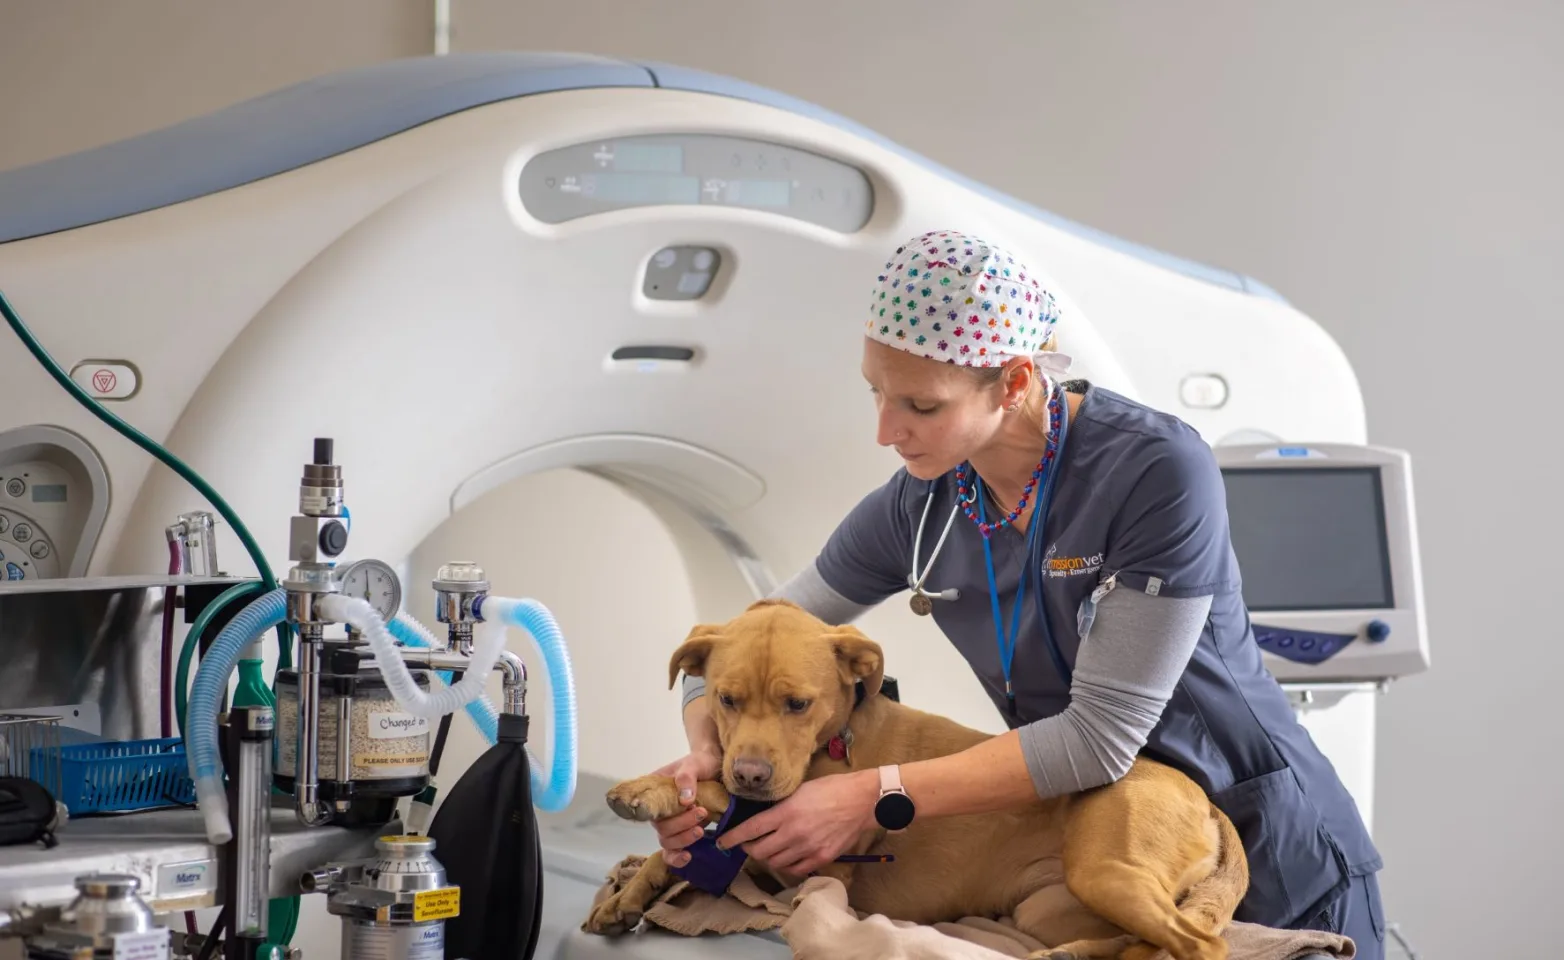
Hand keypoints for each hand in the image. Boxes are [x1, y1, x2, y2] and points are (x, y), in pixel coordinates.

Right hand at [649, 743, 722, 867]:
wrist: (717, 767)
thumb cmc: (702, 762)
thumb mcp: (695, 763)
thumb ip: (687, 776)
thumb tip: (684, 799)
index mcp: (656, 792)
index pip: (648, 810)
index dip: (660, 816)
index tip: (682, 809)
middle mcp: (660, 810)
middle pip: (661, 828)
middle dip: (681, 825)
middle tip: (701, 812)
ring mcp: (672, 822)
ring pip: (667, 841)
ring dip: (683, 840)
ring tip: (701, 830)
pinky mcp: (684, 831)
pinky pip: (673, 850)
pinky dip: (677, 857)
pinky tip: (688, 857)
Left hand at [715, 770, 878, 876]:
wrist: (861, 801)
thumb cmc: (831, 788)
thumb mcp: (800, 790)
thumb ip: (780, 807)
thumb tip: (763, 817)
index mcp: (786, 812)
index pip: (751, 829)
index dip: (733, 837)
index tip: (722, 841)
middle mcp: (793, 833)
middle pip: (759, 851)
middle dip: (748, 849)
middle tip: (748, 844)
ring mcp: (808, 849)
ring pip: (775, 863)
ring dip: (767, 857)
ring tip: (768, 849)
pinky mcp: (821, 859)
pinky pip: (795, 870)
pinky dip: (786, 866)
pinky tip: (787, 857)